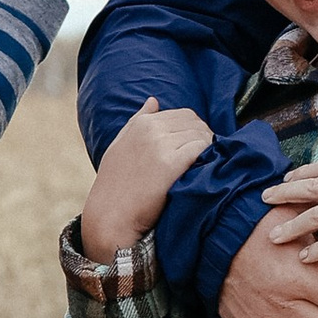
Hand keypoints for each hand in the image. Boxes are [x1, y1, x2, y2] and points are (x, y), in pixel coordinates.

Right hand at [81, 98, 215, 256]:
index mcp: (140, 124)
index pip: (182, 114)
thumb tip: (153, 101)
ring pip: (200, 134)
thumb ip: (137, 121)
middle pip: (194, 121)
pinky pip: (200, 149)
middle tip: (205, 156)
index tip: (195, 147)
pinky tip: (203, 170)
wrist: (110, 217)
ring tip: (205, 164)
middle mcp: (150, 129)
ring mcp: (160, 145)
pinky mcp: (170, 164)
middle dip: (203, 136)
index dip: (193, 130)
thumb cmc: (115, 186)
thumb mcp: (119, 146)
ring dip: (208, 147)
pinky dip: (207, 156)